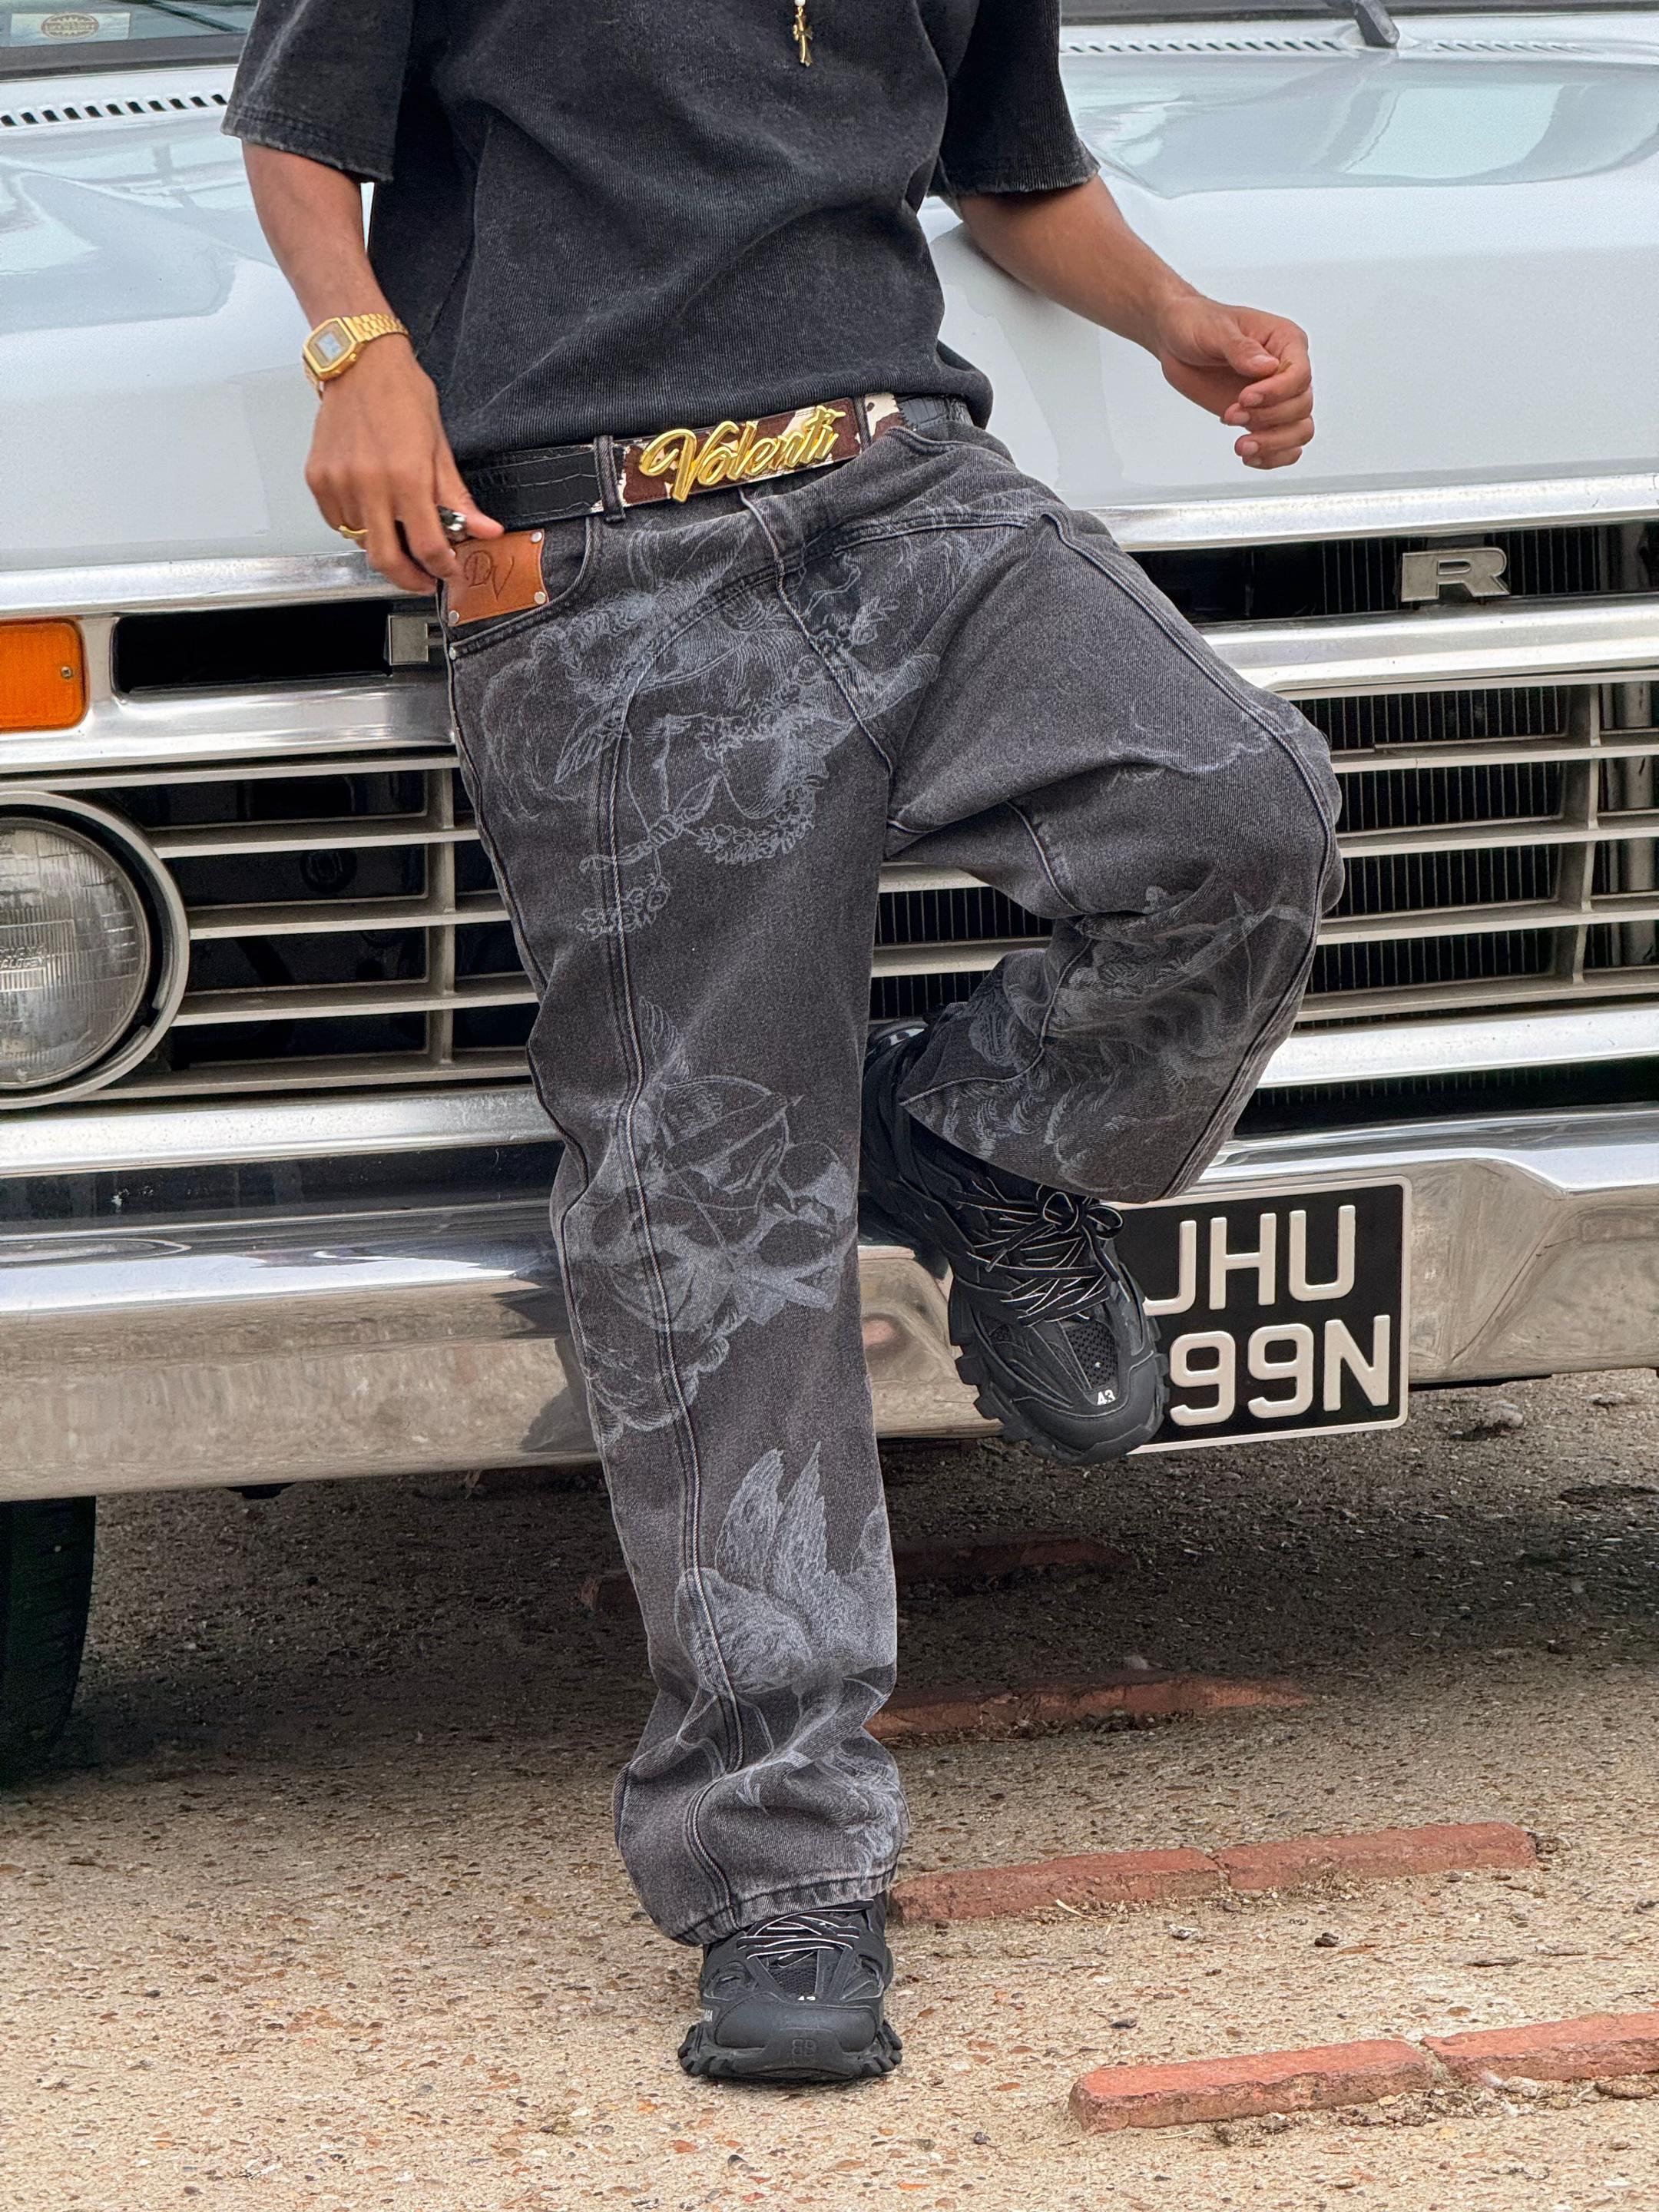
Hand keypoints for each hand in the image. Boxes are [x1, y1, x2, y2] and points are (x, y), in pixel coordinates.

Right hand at [305, 338, 502, 589]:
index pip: (428, 546)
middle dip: (410, 579)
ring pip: (362, 541)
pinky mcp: (318, 479)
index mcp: (407, 476)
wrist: (359, 361)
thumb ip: (458, 497)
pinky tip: (372, 511)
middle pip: (387, 559)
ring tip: (398, 529)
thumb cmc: (401, 394)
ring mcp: (339, 483)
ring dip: (383, 545)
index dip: (443, 568)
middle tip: (423, 578)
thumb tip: (485, 530)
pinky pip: (338, 522)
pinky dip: (357, 526)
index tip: (449, 571)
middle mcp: (369, 483)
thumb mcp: (439, 446)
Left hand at [1152, 295, 1313, 470]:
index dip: (1276, 392)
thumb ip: (1241, 349)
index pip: (1300, 374)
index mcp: (1285, 342)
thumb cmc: (1198, 324)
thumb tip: (1266, 367)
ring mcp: (1275, 396)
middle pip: (1302, 406)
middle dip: (1268, 419)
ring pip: (1299, 430)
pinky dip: (1273, 457)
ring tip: (1241, 447)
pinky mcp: (1260, 417)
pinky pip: (1285, 445)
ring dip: (1273, 443)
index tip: (1244, 398)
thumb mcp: (1215, 330)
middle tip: (1231, 415)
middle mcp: (1286, 370)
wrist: (1177, 341)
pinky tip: (1250, 457)